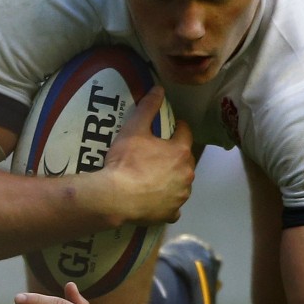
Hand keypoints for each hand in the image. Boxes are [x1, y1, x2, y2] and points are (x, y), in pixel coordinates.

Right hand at [104, 86, 194, 224]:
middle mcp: (187, 174)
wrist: (116, 197)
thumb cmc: (126, 161)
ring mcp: (181, 196)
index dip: (176, 128)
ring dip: (173, 178)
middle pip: (185, 159)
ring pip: (182, 183)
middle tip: (157, 153)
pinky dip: (167, 202)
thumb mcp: (134, 129)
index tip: (168, 128)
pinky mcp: (172, 214)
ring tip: (154, 176)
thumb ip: (148, 107)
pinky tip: (155, 199)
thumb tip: (159, 89)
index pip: (185, 133)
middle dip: (175, 154)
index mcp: (181, 151)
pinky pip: (173, 206)